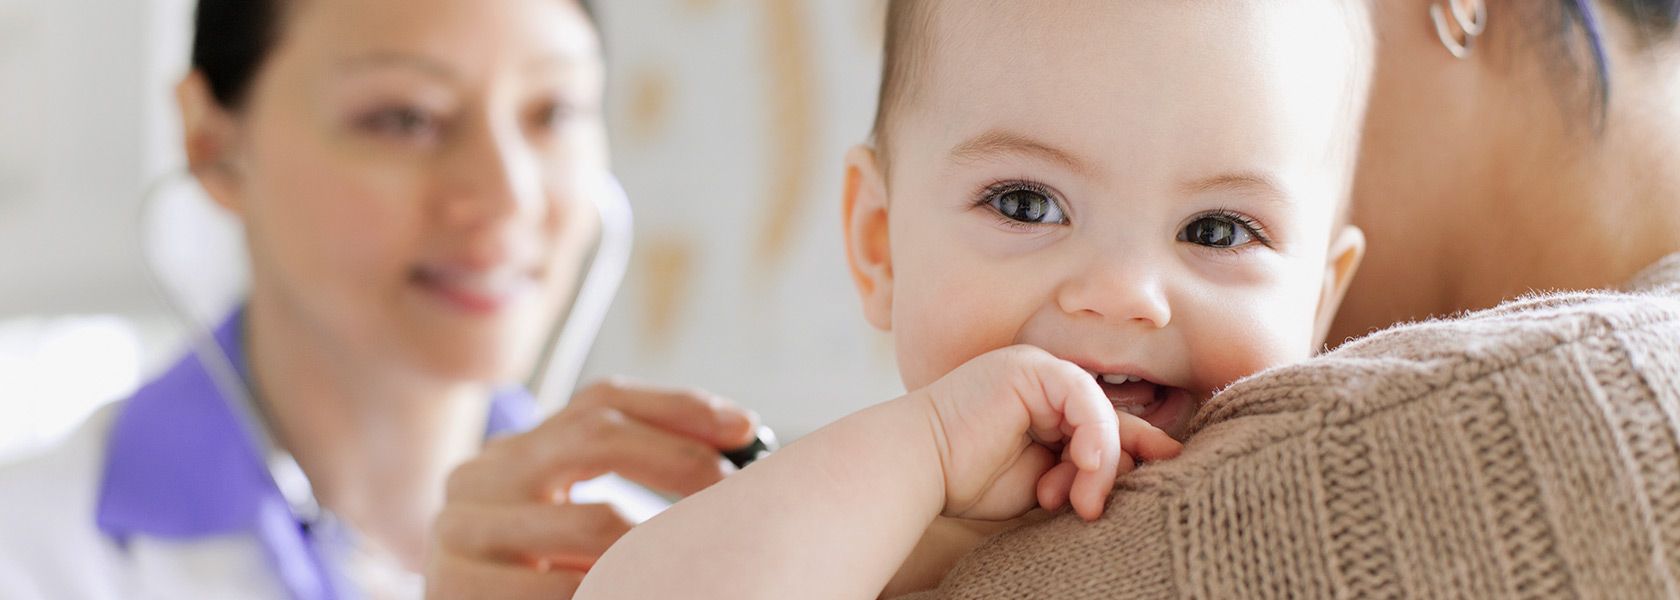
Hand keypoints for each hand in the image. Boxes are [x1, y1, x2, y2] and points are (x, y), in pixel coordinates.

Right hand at [425, 379, 756, 598]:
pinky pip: (563, 590)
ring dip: (659, 544)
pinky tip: (632, 592)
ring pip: (595, 524)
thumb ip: (630, 482)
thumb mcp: (577, 527)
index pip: (602, 400)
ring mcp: (461, 532)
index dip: (679, 406)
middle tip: (732, 492)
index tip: (745, 428)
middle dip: (679, 458)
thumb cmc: (544, 586)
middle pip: (597, 436)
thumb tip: (740, 442)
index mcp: (514, 452)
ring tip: (696, 558)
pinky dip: (612, 592)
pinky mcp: (458, 588)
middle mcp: (480, 477)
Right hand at [919, 345, 1181, 521]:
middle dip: (1116, 467)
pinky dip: (1093, 433)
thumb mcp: (1042, 483)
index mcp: (1046, 411)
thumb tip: (1135, 472)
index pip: (1106, 428)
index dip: (1139, 452)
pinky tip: (1085, 464)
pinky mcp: (1031, 368)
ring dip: (1099, 463)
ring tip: (1080, 503)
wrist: (919, 469)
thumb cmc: (968, 482)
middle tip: (1097, 507)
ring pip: (1100, 414)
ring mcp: (1039, 372)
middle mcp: (1046, 386)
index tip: (1168, 475)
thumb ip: (1081, 473)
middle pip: (1110, 421)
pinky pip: (1083, 396)